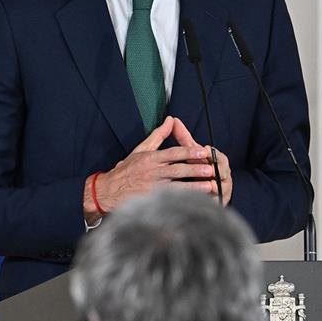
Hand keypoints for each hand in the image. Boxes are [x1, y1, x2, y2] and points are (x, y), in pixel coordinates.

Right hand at [83, 117, 215, 220]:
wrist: (110, 190)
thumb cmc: (127, 169)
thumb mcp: (141, 149)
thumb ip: (158, 135)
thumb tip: (170, 120)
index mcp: (150, 158)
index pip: (173, 153)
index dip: (189, 152)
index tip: (203, 151)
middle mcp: (152, 172)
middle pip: (177, 169)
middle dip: (195, 169)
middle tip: (211, 168)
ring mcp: (153, 187)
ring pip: (177, 186)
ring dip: (195, 186)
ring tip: (210, 185)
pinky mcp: (152, 199)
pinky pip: (172, 199)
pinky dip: (185, 199)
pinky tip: (197, 200)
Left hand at [168, 118, 234, 204]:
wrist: (204, 190)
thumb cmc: (196, 168)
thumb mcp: (190, 153)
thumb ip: (183, 138)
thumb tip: (173, 120)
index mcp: (217, 161)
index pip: (218, 155)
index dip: (213, 152)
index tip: (206, 149)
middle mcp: (222, 174)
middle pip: (222, 170)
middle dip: (216, 168)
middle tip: (209, 167)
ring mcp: (222, 189)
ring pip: (221, 186)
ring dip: (216, 185)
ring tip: (211, 184)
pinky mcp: (218, 201)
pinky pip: (216, 199)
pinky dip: (212, 197)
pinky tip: (207, 197)